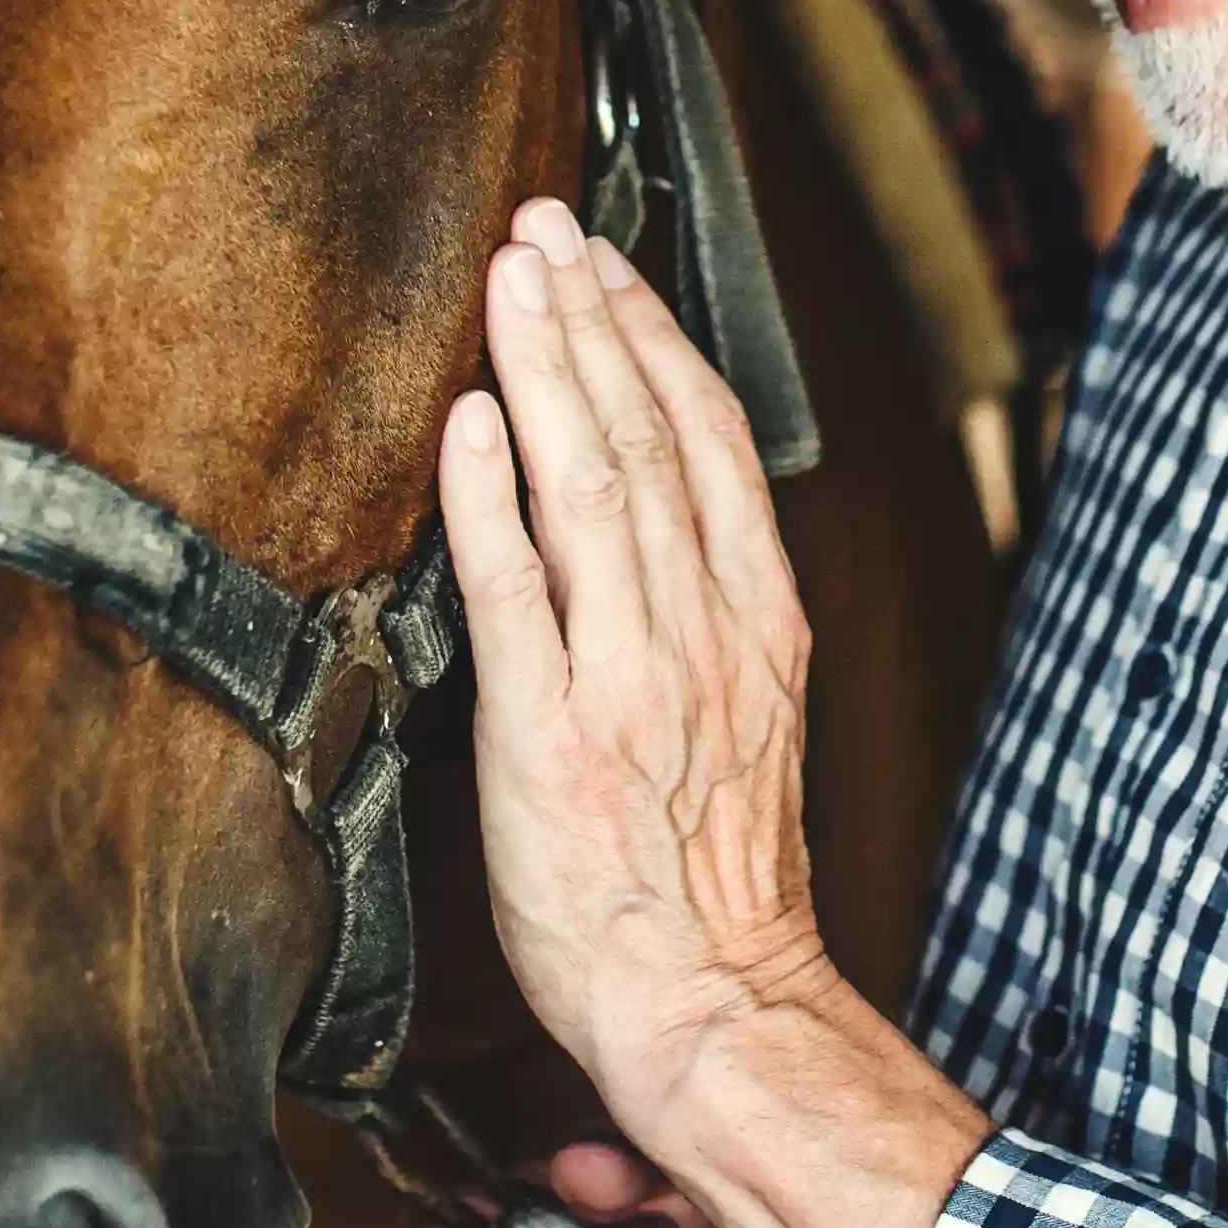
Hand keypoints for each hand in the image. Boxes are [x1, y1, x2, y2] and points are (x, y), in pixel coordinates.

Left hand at [438, 200, 833, 1103]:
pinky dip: (493, 498)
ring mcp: (629, 677)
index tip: (607, 265)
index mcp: (754, 623)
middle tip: (545, 226)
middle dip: (595, 317)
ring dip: (550, 367)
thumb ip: (708, 618)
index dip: (656, 339)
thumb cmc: (712, 885)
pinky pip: (517, 594)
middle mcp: (700, 632)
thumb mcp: (747, 723)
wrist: (711, 1001)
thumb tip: (660, 530)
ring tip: (512, 277)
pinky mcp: (552, 734)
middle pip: (649, 437)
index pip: (708, 443)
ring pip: (592, 487)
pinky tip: (473, 420)